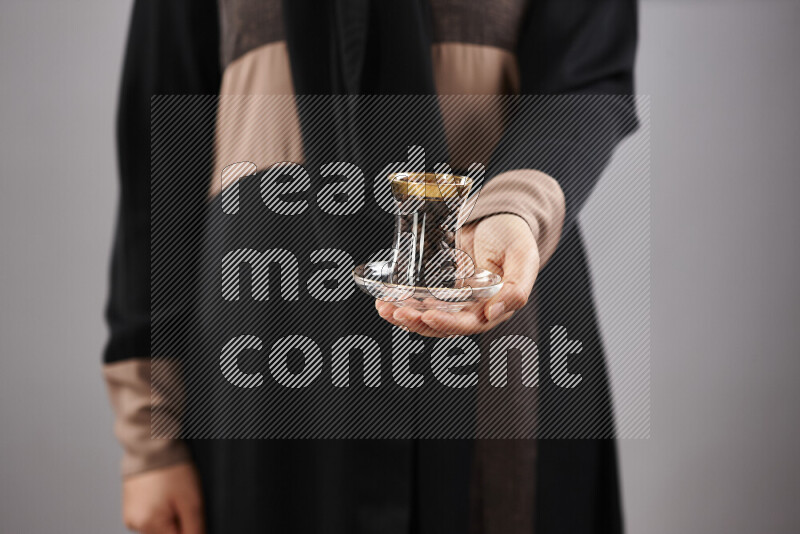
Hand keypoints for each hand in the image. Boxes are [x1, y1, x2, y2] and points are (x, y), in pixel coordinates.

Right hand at [122, 463, 203, 533]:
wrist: (152, 446)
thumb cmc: (171, 468)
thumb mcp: (192, 501)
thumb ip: (195, 528)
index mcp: (149, 524)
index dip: (189, 528)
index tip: (189, 511)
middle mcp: (136, 523)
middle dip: (178, 521)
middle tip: (181, 499)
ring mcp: (131, 515)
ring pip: (158, 526)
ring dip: (169, 516)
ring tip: (171, 493)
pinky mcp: (130, 507)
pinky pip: (149, 516)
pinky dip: (159, 509)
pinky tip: (163, 493)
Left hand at [375, 213, 538, 336]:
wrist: (500, 218)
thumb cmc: (516, 236)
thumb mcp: (524, 257)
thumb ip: (516, 288)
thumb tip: (493, 313)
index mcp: (495, 308)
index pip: (468, 324)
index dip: (447, 323)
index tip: (427, 315)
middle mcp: (473, 309)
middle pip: (441, 324)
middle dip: (417, 320)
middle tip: (397, 311)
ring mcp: (455, 299)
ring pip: (427, 315)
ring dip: (405, 315)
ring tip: (385, 308)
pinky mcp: (441, 287)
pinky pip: (421, 299)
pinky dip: (403, 300)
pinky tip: (386, 297)